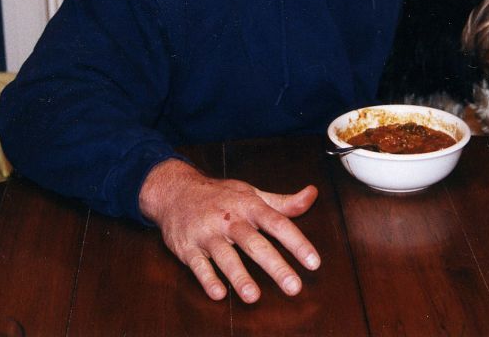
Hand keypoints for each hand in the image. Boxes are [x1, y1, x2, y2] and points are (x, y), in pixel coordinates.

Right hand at [138, 158, 320, 302]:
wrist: (174, 191)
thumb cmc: (219, 195)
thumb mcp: (251, 194)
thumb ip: (282, 202)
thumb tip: (312, 195)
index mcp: (249, 206)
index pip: (277, 223)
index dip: (297, 243)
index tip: (314, 263)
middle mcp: (229, 219)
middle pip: (254, 243)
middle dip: (275, 266)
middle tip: (293, 287)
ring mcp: (207, 233)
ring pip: (225, 257)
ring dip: (239, 277)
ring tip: (254, 297)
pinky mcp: (187, 247)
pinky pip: (198, 265)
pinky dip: (207, 279)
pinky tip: (218, 293)